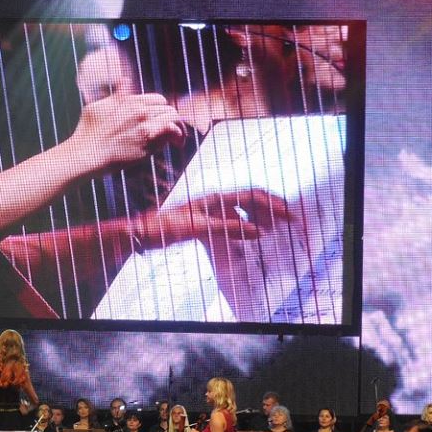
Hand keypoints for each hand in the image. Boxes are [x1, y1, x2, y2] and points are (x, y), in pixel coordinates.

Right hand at [67, 93, 185, 172]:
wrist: (86, 154)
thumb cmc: (87, 134)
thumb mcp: (98, 106)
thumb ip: (116, 95)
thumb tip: (124, 80)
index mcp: (128, 100)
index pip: (156, 99)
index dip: (161, 109)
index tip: (162, 119)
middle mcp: (139, 109)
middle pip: (166, 107)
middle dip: (171, 118)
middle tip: (174, 130)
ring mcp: (144, 123)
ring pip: (173, 117)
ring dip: (179, 127)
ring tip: (180, 139)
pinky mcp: (148, 139)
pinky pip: (172, 130)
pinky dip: (178, 135)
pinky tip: (179, 144)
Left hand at [137, 190, 291, 249]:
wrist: (142, 232)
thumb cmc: (165, 227)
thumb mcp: (198, 227)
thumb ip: (229, 227)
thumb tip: (258, 230)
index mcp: (215, 198)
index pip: (252, 196)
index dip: (273, 204)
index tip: (289, 214)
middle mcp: (214, 200)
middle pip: (250, 199)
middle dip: (271, 208)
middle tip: (289, 220)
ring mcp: (209, 210)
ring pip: (242, 209)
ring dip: (260, 216)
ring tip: (274, 228)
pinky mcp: (204, 221)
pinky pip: (232, 220)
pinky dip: (245, 225)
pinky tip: (250, 235)